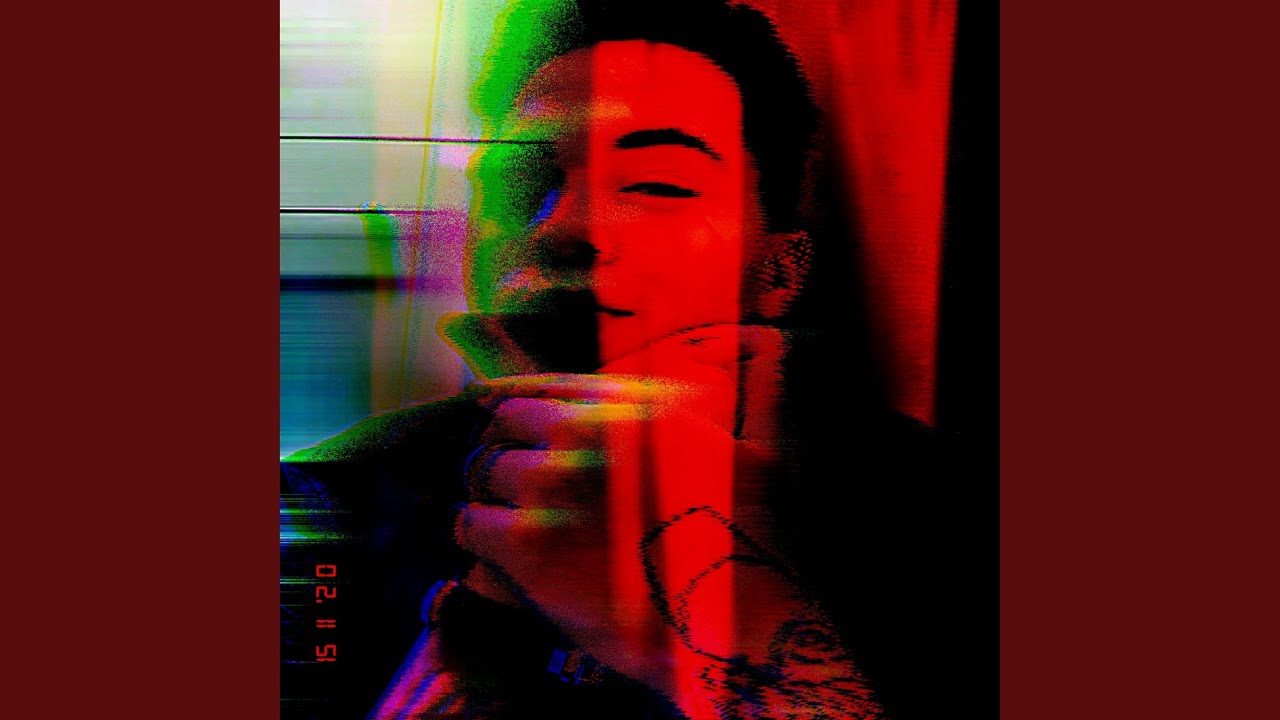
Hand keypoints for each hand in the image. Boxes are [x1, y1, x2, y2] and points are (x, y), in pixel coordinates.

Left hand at [452, 323, 880, 716]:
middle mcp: (583, 432)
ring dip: (491, 500)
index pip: (539, 386)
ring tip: (503, 524)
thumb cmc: (742, 539)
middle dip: (506, 455)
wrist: (740, 614)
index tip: (491, 411)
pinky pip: (472, 530)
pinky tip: (494, 560)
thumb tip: (622, 406)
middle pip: (503, 428)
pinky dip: (479, 544)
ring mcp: (550, 486)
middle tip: (512, 485)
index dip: (511, 404)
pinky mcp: (527, 545)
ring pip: (482, 477)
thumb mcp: (723, 448)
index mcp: (627, 405)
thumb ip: (667, 417)